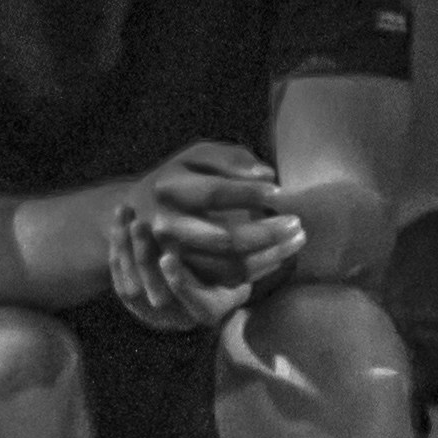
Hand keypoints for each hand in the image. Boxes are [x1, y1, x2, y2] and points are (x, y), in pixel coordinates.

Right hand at [107, 144, 302, 329]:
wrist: (140, 212)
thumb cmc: (180, 177)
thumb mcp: (197, 157)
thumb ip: (231, 159)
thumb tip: (266, 174)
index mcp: (169, 190)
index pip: (213, 194)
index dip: (249, 194)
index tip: (280, 192)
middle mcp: (167, 227)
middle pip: (223, 238)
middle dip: (266, 233)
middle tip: (297, 223)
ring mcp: (174, 257)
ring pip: (228, 265)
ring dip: (269, 255)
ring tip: (298, 239)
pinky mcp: (185, 276)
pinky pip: (226, 280)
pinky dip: (258, 270)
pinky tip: (281, 255)